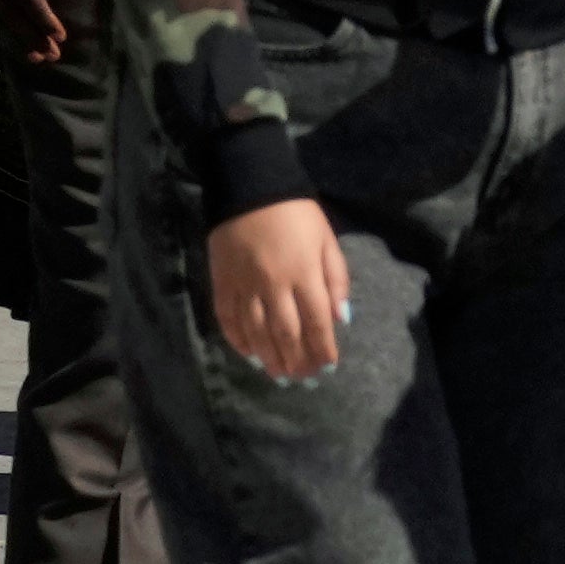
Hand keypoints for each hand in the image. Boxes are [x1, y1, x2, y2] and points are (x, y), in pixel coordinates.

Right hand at [208, 195, 349, 382]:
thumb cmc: (296, 213)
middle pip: (287, 334)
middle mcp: (274, 285)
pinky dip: (238, 340)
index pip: (317, 323)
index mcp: (304, 273)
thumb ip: (336, 279)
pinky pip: (228, 319)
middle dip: (297, 360)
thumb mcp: (326, 239)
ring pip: (257, 332)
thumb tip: (341, 319)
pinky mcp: (222, 281)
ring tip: (279, 374)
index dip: (323, 349)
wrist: (250, 185)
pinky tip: (249, 353)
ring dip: (269, 358)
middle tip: (303, 378)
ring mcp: (245, 285)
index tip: (328, 366)